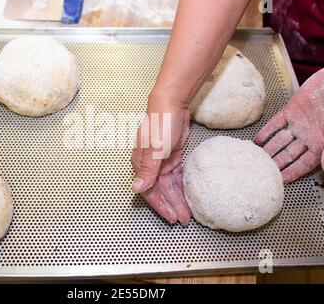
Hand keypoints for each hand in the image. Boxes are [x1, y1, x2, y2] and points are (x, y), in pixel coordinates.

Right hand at [131, 91, 191, 224]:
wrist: (172, 104)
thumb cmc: (160, 124)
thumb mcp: (155, 149)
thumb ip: (147, 171)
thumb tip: (136, 189)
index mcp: (141, 164)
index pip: (149, 191)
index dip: (160, 206)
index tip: (171, 217)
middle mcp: (150, 166)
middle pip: (161, 191)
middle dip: (172, 206)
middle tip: (183, 220)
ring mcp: (161, 161)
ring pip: (169, 186)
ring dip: (177, 199)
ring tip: (187, 213)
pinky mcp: (172, 157)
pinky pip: (176, 177)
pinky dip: (181, 187)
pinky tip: (187, 196)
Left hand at [255, 59, 323, 182]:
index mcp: (323, 143)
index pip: (304, 164)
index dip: (293, 172)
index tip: (281, 181)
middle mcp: (309, 136)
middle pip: (288, 154)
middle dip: (276, 164)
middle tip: (262, 172)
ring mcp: (299, 123)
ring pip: (280, 141)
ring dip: (269, 150)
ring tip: (256, 159)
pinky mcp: (291, 109)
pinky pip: (276, 124)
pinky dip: (266, 132)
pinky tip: (257, 140)